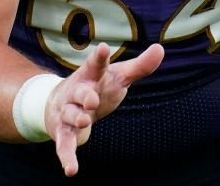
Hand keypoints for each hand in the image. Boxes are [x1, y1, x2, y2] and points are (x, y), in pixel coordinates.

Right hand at [46, 42, 164, 176]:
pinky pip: (64, 144)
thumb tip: (160, 49)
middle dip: (85, 95)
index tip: (103, 48)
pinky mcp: (63, 132)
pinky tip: (71, 170)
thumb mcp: (118, 76)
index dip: (99, 57)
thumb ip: (139, 66)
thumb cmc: (96, 87)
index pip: (95, 64)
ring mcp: (68, 112)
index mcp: (90, 76)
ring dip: (77, 118)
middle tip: (92, 100)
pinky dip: (67, 157)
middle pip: (79, 92)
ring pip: (71, 115)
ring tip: (86, 121)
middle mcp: (76, 92)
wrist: (59, 103)